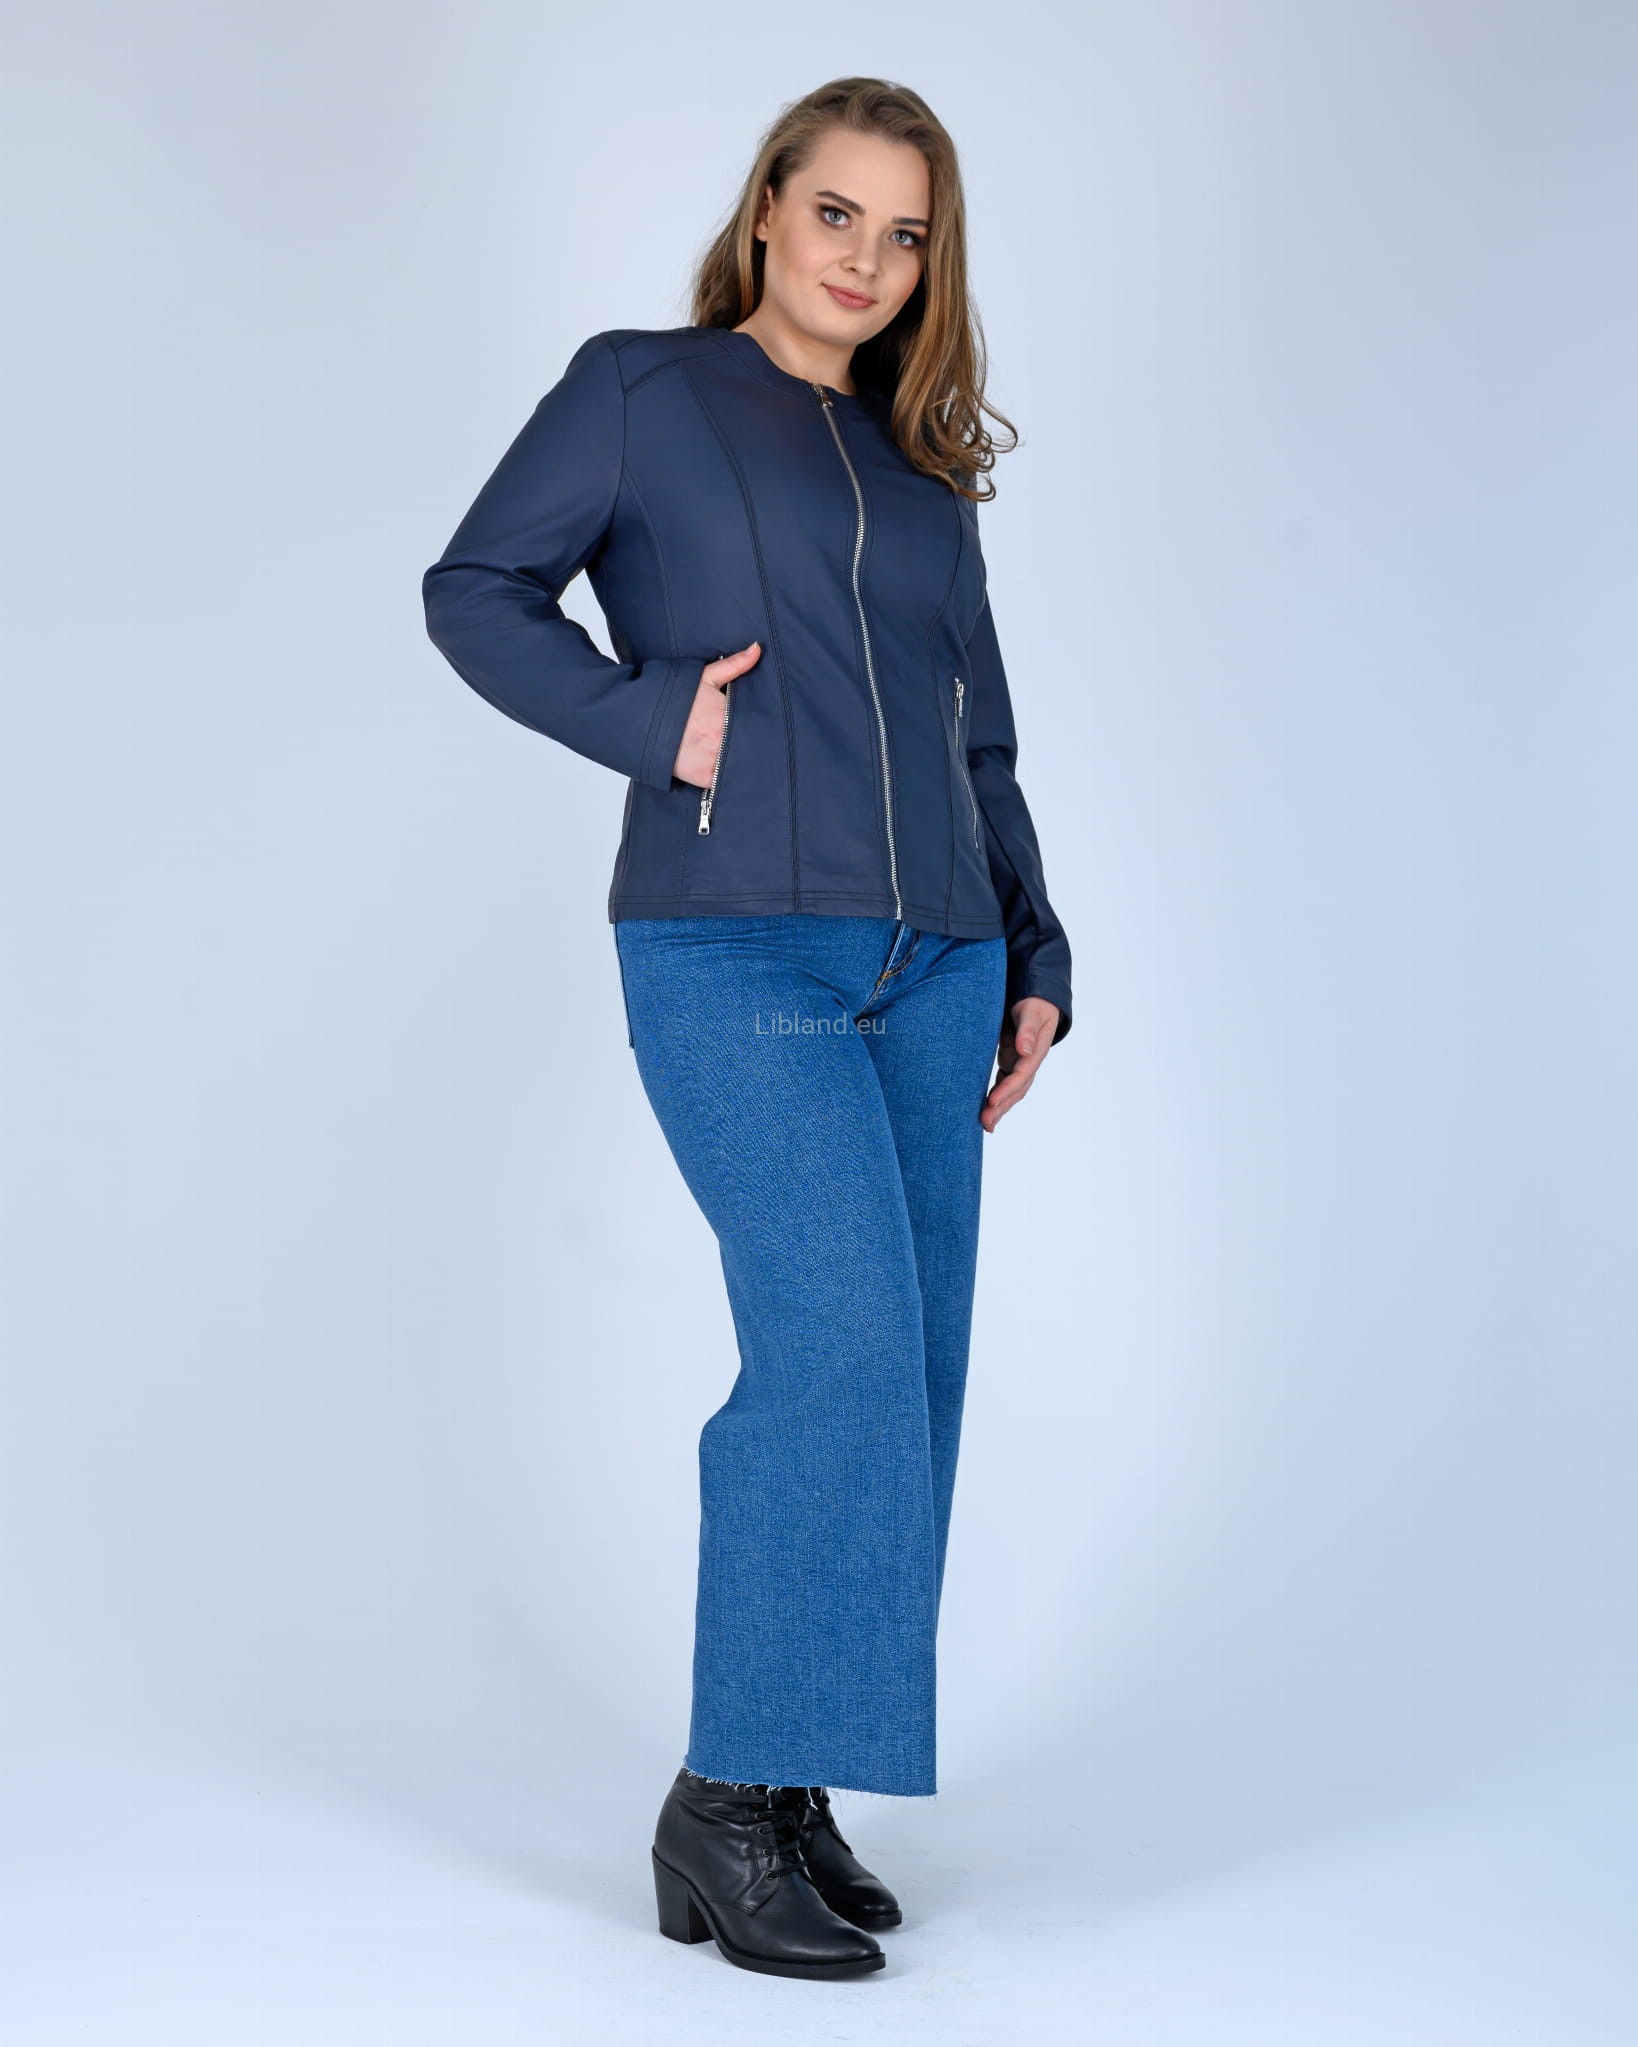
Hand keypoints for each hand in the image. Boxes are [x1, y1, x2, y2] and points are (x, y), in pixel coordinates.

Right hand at [672, 641, 761, 787]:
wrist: (641, 721)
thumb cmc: (675, 698)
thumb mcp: (705, 678)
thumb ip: (734, 664)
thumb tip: (757, 648)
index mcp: (727, 717)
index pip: (759, 728)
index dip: (767, 731)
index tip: (775, 732)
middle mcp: (722, 741)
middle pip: (752, 749)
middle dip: (759, 749)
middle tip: (768, 749)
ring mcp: (713, 762)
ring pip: (740, 767)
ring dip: (745, 765)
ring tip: (754, 762)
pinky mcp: (702, 779)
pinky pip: (724, 783)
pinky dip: (730, 779)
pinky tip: (736, 774)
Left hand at [980, 996, 1060, 1130]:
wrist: (1037, 1002)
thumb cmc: (1035, 1005)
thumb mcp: (1032, 1012)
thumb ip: (1028, 1030)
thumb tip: (1025, 1049)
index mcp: (1036, 1051)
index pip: (1021, 1075)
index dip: (1007, 1089)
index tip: (992, 1101)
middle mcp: (1028, 1062)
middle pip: (1016, 1089)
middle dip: (1001, 1106)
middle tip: (985, 1122)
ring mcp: (1019, 1064)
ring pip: (1010, 1091)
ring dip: (999, 1108)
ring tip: (985, 1124)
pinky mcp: (1010, 1062)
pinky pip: (1003, 1084)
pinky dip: (995, 1097)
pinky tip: (986, 1110)